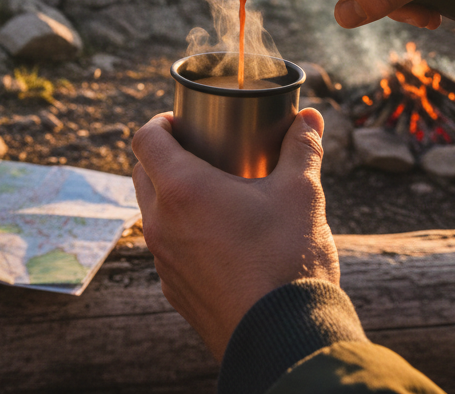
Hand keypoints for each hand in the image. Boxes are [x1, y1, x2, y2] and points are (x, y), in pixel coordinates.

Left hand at [131, 109, 338, 359]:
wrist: (283, 337)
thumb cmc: (288, 259)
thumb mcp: (302, 193)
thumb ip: (303, 149)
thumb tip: (312, 118)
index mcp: (182, 189)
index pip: (145, 139)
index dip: (160, 122)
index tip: (183, 120)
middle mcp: (161, 223)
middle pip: (142, 174)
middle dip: (164, 156)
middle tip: (201, 151)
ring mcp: (164, 261)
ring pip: (153, 214)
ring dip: (172, 197)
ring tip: (213, 194)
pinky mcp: (175, 291)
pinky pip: (167, 250)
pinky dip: (183, 234)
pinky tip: (221, 239)